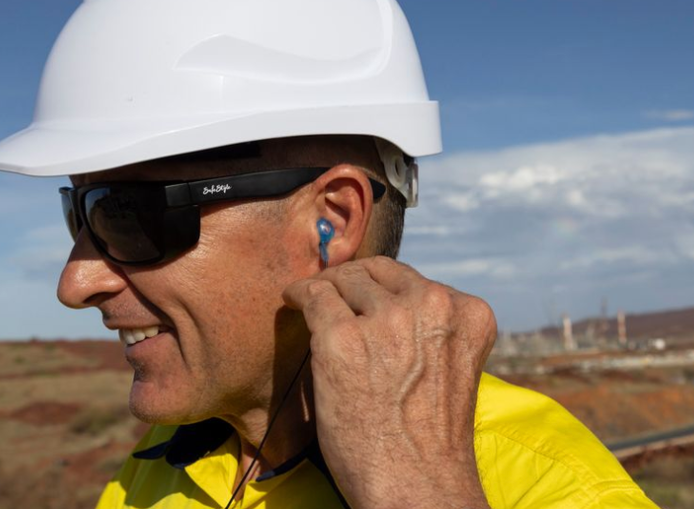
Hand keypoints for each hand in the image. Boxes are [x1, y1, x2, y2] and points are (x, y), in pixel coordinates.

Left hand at [283, 256, 496, 508]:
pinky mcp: (343, 337)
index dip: (381, 287)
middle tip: (332, 291)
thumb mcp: (447, 366)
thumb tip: (381, 299)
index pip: (412, 280)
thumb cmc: (429, 439)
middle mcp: (432, 305)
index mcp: (467, 313)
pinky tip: (292, 301)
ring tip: (311, 299)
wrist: (417, 487)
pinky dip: (299, 295)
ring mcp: (387, 320)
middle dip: (351, 281)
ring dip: (327, 290)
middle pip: (377, 272)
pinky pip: (314, 296)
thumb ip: (427, 329)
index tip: (361, 295)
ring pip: (345, 281)